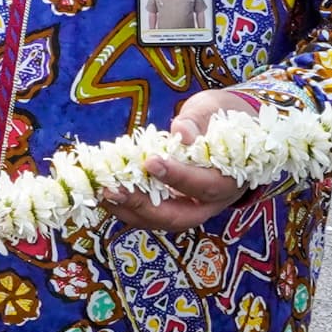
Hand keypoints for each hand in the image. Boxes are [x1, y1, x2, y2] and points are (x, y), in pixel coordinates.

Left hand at [101, 89, 254, 233]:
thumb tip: (180, 132)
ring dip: (128, 209)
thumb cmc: (219, 118)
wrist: (227, 132)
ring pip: (160, 220)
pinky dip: (126, 206)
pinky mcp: (172, 207)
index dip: (177, 176)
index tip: (151, 161)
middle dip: (144, 205)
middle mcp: (211, 203)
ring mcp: (190, 208)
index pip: (203, 185)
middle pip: (179, 217)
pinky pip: (149, 214)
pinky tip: (104, 191)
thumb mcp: (213, 111)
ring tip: (103, 191)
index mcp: (228, 179)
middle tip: (113, 190)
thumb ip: (197, 122)